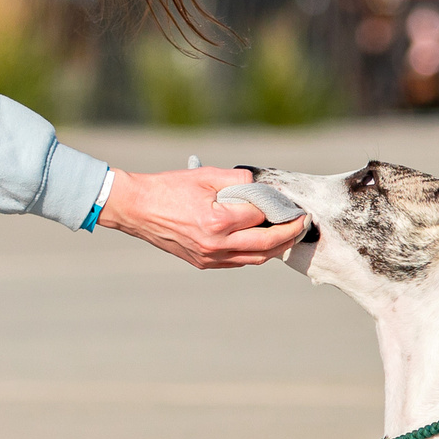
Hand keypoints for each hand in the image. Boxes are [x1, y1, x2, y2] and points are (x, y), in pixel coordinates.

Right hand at [99, 167, 305, 269]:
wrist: (137, 209)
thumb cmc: (169, 188)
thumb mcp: (205, 175)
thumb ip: (238, 180)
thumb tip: (262, 187)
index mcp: (218, 221)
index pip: (261, 216)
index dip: (279, 208)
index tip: (291, 202)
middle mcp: (216, 244)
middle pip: (266, 245)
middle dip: (289, 234)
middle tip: (301, 223)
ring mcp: (209, 257)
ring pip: (255, 259)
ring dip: (275, 248)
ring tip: (287, 234)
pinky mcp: (203, 262)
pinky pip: (237, 261)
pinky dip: (254, 253)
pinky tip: (261, 241)